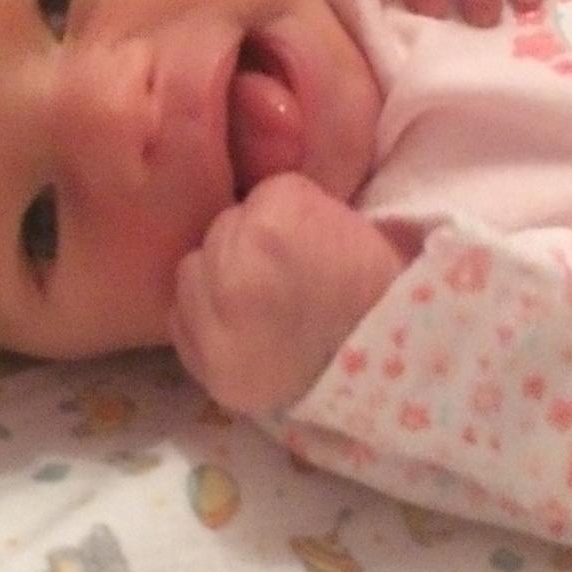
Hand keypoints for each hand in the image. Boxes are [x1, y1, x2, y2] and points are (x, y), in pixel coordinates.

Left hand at [169, 174, 407, 414]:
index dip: (289, 215)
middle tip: (285, 270)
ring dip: (218, 279)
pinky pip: (182, 320)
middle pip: (222, 229)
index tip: (311, 237)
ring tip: (259, 300)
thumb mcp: (353, 223)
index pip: (263, 193)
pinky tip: (240, 328)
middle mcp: (235, 269)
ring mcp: (214, 323)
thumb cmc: (381, 298)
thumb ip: (298, 206)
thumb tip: (265, 198)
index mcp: (278, 222)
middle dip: (250, 244)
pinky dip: (205, 320)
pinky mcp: (207, 366)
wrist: (389, 378)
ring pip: (192, 272)